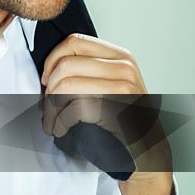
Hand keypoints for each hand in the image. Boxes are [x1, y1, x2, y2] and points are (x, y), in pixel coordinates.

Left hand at [41, 34, 171, 173]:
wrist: (148, 152)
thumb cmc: (125, 120)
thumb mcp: (113, 85)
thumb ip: (90, 70)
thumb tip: (50, 68)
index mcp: (120, 56)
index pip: (74, 41)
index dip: (53, 60)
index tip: (47, 79)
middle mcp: (123, 68)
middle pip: (66, 65)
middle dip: (48, 88)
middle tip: (46, 106)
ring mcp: (121, 88)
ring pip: (65, 86)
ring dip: (50, 108)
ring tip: (50, 121)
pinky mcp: (115, 110)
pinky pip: (72, 109)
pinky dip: (59, 122)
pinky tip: (60, 130)